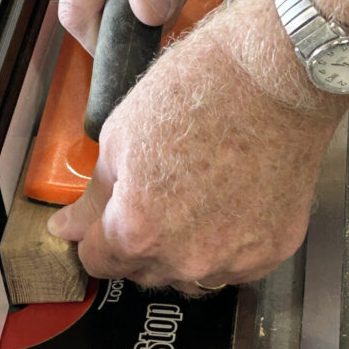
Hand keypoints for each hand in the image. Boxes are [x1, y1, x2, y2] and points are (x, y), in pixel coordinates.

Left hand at [47, 0, 348, 293]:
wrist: (278, 73)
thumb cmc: (200, 91)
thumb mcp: (120, 136)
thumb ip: (93, 197)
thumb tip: (69, 227)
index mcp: (137, 231)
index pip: (97, 263)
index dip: (93, 238)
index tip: (98, 223)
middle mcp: (186, 258)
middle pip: (143, 273)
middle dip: (135, 243)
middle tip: (148, 197)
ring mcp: (235, 258)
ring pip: (190, 274)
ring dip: (180, 250)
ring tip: (190, 198)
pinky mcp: (274, 249)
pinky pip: (234, 264)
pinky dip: (225, 244)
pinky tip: (225, 203)